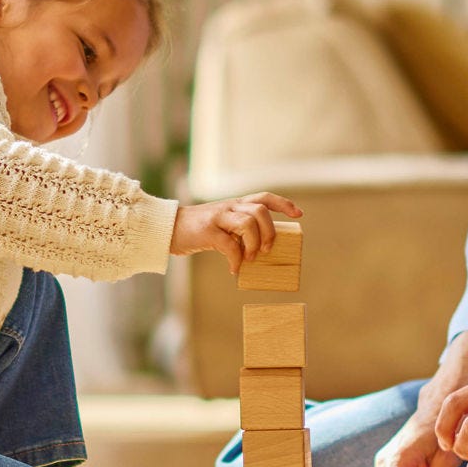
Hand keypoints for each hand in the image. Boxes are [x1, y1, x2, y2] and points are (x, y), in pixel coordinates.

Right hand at [170, 192, 300, 274]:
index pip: (264, 197)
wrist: (168, 228)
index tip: (298, 215)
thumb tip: (259, 248)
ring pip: (247, 223)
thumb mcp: (222, 222)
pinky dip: (236, 260)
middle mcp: (229, 207)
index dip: (284, 204)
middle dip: (269, 231)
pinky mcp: (207, 231)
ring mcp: (218, 217)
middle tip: (266, 249)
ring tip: (250, 258)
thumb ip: (239, 228)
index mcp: (236, 204)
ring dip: (254, 244)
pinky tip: (234, 268)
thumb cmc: (198, 229)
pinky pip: (229, 245)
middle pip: (260, 210)